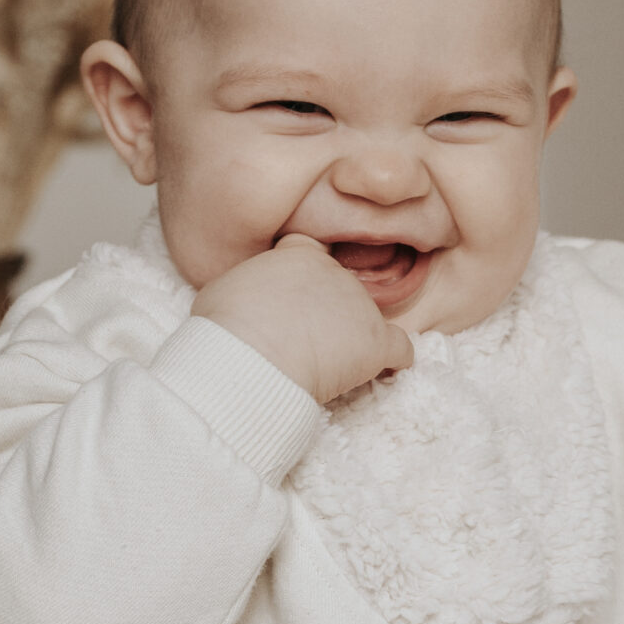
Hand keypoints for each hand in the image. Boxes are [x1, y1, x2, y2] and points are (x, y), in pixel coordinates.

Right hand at [192, 235, 412, 403]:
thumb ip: (247, 288)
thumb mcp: (223, 290)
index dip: (305, 275)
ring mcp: (360, 306)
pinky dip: (393, 361)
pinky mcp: (376, 342)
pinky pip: (400, 348)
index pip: (310, 251)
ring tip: (329, 366)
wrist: (252, 356)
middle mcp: (334, 272)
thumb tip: (246, 300)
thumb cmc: (227, 326)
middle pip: (339, 287)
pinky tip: (383, 372)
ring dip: (353, 338)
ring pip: (366, 318)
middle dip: (327, 311)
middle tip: (302, 341)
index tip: (295, 296)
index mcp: (296, 254)